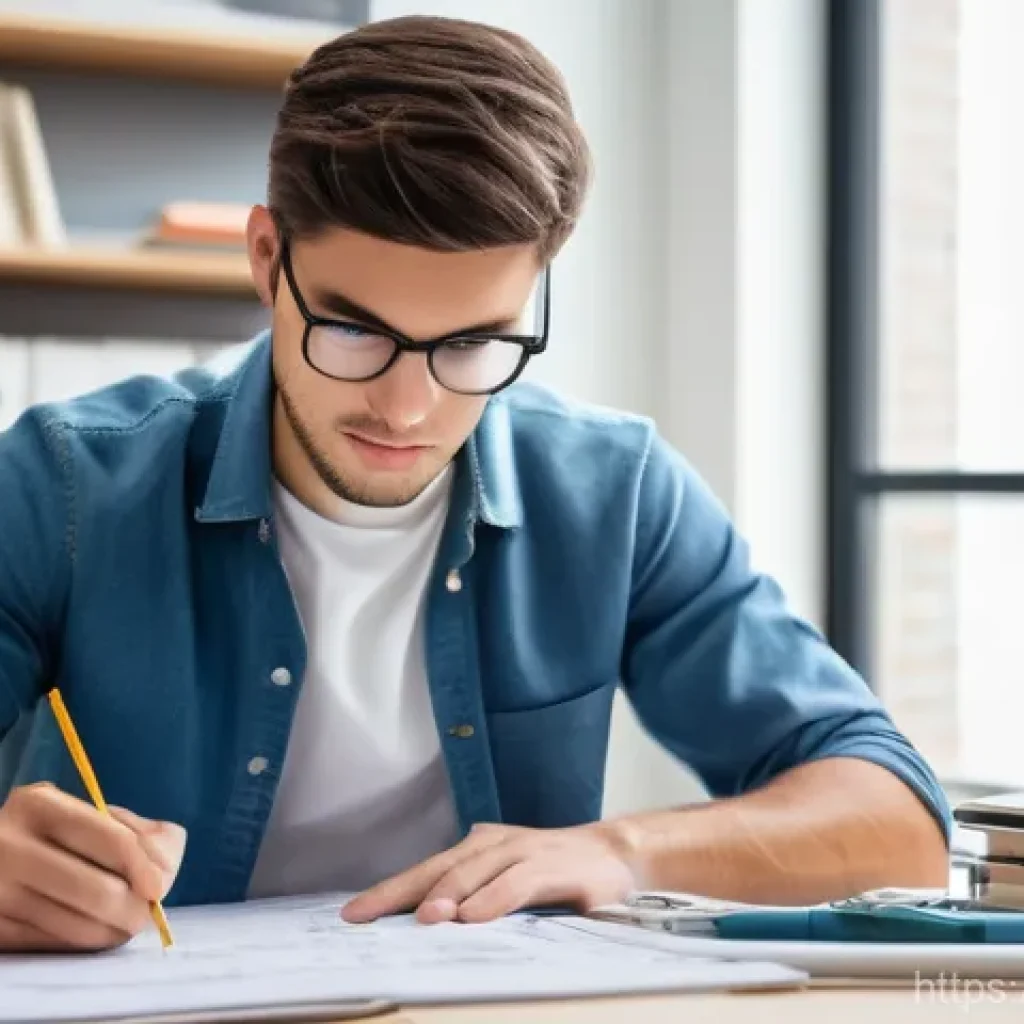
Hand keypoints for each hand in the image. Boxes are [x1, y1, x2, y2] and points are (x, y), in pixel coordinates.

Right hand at [0, 782, 185, 951]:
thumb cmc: (61, 836)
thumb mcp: (95, 817)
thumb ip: (142, 834)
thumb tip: (163, 872)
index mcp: (40, 804)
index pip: (112, 839)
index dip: (144, 867)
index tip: (158, 888)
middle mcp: (9, 845)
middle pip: (99, 891)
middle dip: (135, 908)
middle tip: (144, 913)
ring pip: (79, 926)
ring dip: (113, 930)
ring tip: (118, 920)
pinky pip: (54, 946)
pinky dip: (82, 941)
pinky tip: (86, 926)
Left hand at [342, 822, 635, 924]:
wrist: (616, 855)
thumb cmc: (554, 871)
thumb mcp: (507, 880)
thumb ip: (472, 895)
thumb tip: (422, 923)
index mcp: (480, 847)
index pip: (425, 870)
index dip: (388, 892)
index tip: (352, 914)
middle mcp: (496, 844)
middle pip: (440, 868)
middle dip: (401, 893)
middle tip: (368, 916)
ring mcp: (526, 850)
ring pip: (476, 871)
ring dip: (448, 894)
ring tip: (423, 918)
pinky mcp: (555, 866)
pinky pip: (519, 882)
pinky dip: (495, 899)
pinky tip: (476, 916)